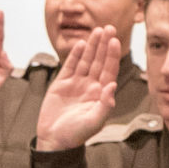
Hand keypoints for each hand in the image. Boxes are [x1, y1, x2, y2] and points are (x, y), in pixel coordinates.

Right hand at [34, 27, 121, 150]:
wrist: (54, 140)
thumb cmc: (76, 134)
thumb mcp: (94, 122)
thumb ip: (105, 105)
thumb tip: (112, 86)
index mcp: (101, 94)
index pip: (109, 70)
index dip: (112, 55)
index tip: (114, 40)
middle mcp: (90, 86)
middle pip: (99, 61)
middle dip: (104, 45)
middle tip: (109, 27)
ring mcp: (76, 84)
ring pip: (86, 60)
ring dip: (91, 46)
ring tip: (97, 30)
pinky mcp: (62, 83)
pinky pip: (70, 66)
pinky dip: (75, 55)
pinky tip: (80, 44)